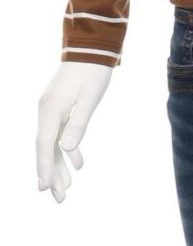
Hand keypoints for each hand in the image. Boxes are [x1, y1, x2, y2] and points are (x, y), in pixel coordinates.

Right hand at [36, 62, 112, 202]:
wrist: (92, 47)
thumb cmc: (94, 71)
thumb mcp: (91, 97)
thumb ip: (79, 122)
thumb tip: (67, 149)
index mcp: (52, 109)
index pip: (45, 145)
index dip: (45, 168)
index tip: (45, 189)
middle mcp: (46, 111)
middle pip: (46, 148)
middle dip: (51, 174)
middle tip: (59, 199)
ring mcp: (51, 109)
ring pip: (52, 143)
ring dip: (59, 165)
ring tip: (67, 188)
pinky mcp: (60, 107)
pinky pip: (60, 133)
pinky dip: (68, 149)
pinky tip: (78, 163)